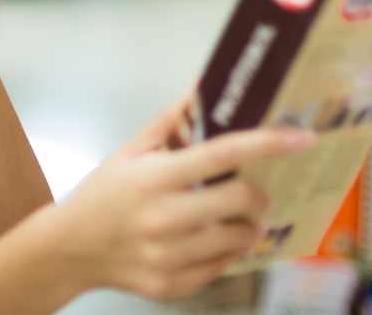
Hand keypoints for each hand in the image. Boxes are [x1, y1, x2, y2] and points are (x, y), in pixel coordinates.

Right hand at [41, 102, 315, 301]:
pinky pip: (223, 266)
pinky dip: (226, 251)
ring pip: (239, 238)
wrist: (70, 248)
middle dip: (257, 194)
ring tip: (232, 217)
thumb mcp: (129, 152)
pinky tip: (209, 240)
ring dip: (246, 224)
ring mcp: (167, 256)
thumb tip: (203, 86)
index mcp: (151, 178)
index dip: (266, 144)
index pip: (221, 155)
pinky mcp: (171, 285)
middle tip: (251, 191)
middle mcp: (161, 218)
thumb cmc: (104, 193)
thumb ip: (169, 122)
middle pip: (241, 201)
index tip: (301, 138)